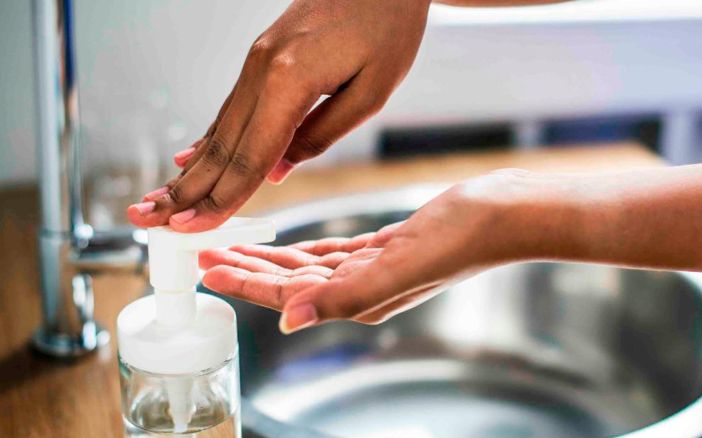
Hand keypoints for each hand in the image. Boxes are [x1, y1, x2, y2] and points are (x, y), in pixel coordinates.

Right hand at [128, 0, 430, 231]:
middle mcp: (261, 69)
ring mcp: (257, 61)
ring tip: (159, 199)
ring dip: (190, 170)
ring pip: (219, 128)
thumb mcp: (371, 91)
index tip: (188, 228)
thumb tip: (276, 172)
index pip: (250, 157)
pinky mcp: (262, 56)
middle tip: (147, 221)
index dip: (220, 199)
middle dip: (186, 191)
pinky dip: (207, 137)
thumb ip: (321, 134)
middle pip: (221, 146)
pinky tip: (189, 156)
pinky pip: (230, 107)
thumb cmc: (388, 28)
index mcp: (289, 80)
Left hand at [199, 170, 582, 332]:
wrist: (503, 214)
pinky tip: (288, 245)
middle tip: (207, 254)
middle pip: (290, 282)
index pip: (288, 294)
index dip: (246, 282)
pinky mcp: (385, 249)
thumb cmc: (461, 239)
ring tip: (235, 247)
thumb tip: (289, 320)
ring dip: (269, 258)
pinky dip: (304, 249)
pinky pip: (333, 253)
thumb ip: (344, 297)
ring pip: (307, 267)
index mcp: (360, 298)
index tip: (209, 269)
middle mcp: (362, 289)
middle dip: (247, 269)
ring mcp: (374, 269)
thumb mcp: (399, 268)